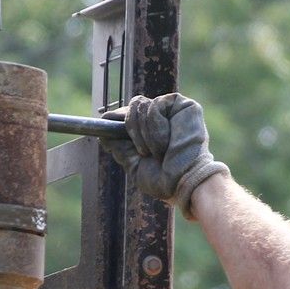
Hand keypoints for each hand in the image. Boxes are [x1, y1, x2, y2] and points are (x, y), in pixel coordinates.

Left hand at [101, 93, 228, 217]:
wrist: (184, 183)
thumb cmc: (164, 180)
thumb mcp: (134, 164)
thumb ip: (120, 147)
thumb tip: (103, 128)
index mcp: (151, 132)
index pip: (129, 114)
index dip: (116, 117)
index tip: (105, 119)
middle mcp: (163, 118)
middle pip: (133, 106)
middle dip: (131, 130)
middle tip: (143, 152)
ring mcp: (174, 111)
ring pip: (141, 105)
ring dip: (145, 134)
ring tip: (159, 152)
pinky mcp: (185, 106)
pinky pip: (155, 105)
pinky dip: (155, 127)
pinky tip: (166, 143)